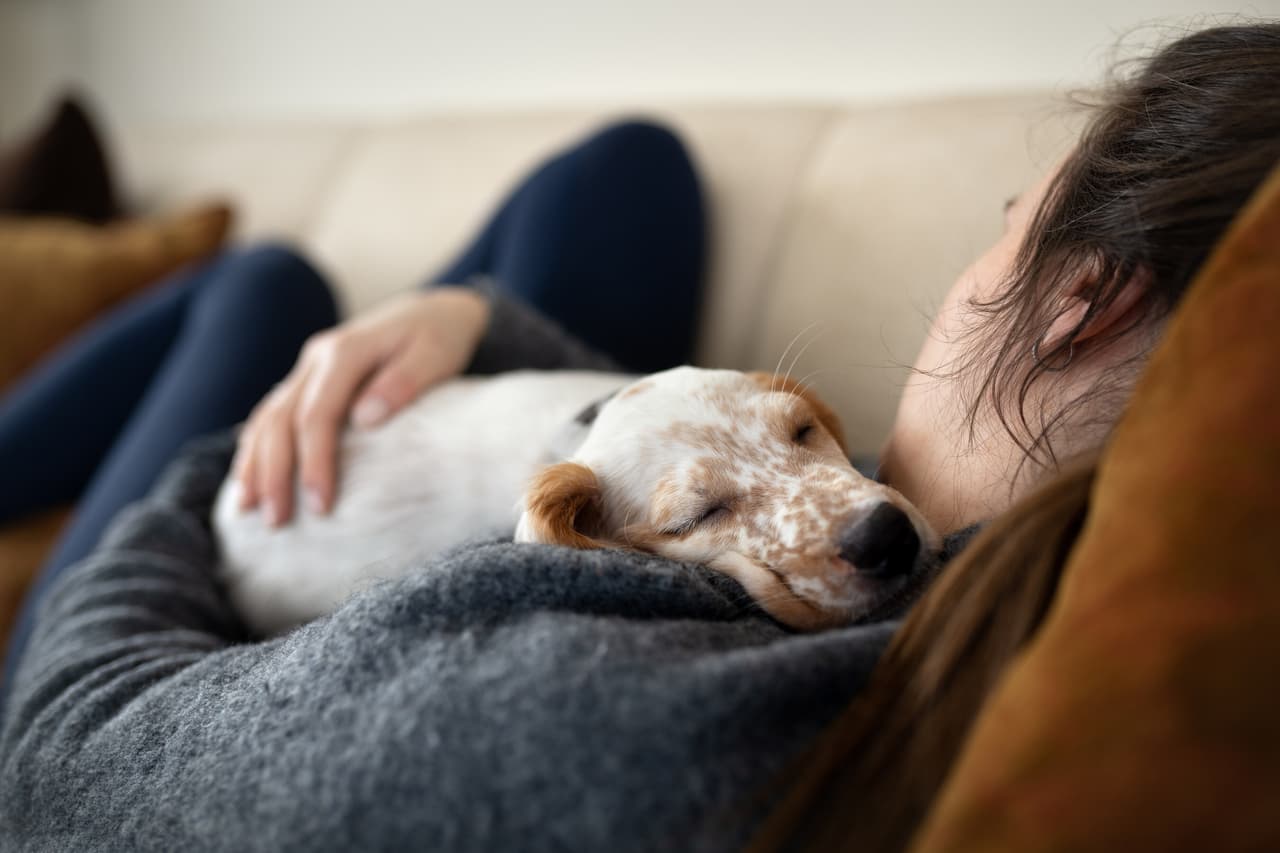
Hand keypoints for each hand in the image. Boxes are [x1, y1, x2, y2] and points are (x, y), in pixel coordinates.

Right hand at [233, 287, 489, 525]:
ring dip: (254, 464)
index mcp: (345, 351)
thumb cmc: (441, 337)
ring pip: (267, 417)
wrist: (435, 311)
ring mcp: (308, 368)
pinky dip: (255, 448)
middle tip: (276, 523)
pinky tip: (248, 481)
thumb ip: (403, 382)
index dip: (314, 462)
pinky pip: (271, 415)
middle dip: (275, 474)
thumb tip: (365, 418)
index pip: (318, 414)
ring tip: (246, 511)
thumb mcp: (436, 354)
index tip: (319, 505)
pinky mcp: (308, 379)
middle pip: (281, 420)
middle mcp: (316, 357)